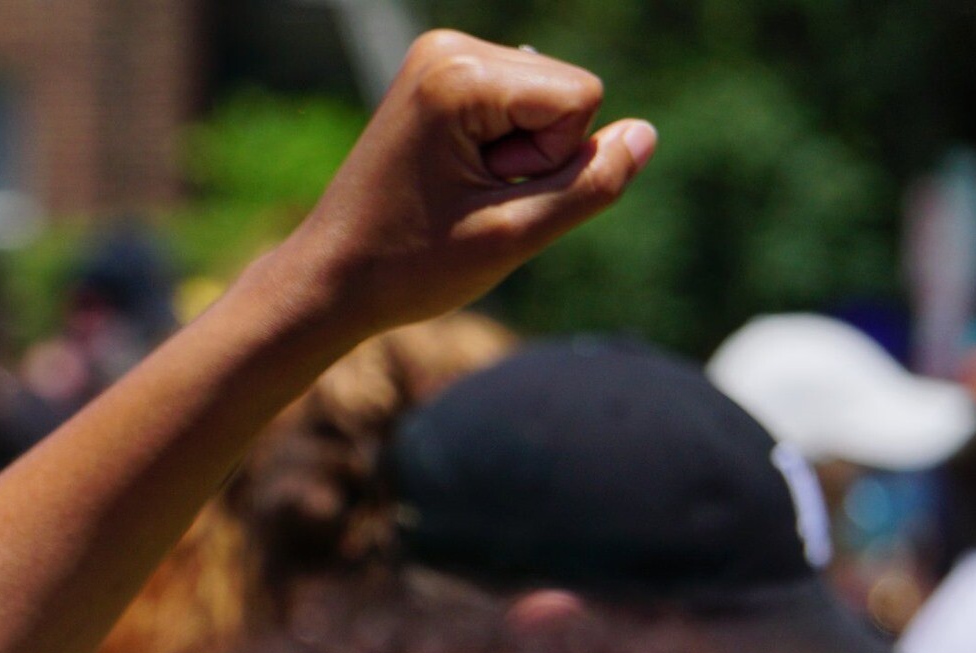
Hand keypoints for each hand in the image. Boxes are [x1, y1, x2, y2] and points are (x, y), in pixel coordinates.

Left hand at [282, 31, 655, 336]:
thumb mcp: (512, 236)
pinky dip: (498, 151)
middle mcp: (447, 48)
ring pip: (546, 102)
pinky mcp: (437, 79)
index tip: (484, 195)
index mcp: (458, 75)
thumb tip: (646, 135)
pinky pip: (516, 107)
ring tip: (455, 193)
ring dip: (517, 158)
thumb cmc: (409, 267)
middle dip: (535, 157)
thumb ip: (588, 185)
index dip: (551, 162)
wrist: (329, 280)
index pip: (581, 98)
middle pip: (566, 93)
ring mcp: (439, 59)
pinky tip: (451, 181)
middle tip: (466, 199)